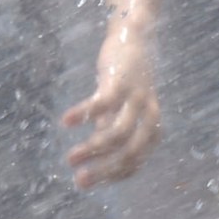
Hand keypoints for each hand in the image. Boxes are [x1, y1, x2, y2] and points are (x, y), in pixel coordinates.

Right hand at [62, 22, 160, 187]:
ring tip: (70, 159)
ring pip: (117, 133)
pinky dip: (84, 113)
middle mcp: (149, 115)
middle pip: (129, 152)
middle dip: (104, 171)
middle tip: (79, 182)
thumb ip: (110, 129)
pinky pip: (102, 103)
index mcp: (152, 127)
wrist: (135, 36)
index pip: (134, 162)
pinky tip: (66, 122)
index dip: (111, 176)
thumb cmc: (128, 78)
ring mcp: (137, 98)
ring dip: (93, 149)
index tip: (87, 182)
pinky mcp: (122, 81)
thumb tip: (96, 157)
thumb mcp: (122, 109)